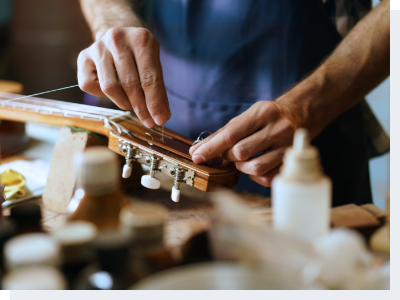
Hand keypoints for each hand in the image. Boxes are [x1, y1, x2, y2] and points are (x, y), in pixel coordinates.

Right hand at [77, 27, 170, 127]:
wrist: (119, 34)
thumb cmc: (140, 55)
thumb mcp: (154, 65)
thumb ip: (159, 89)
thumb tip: (162, 116)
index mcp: (141, 39)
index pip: (150, 78)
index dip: (155, 102)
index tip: (160, 120)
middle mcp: (117, 40)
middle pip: (130, 84)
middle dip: (141, 108)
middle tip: (148, 121)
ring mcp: (98, 47)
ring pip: (110, 87)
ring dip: (123, 102)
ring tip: (131, 104)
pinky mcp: (83, 56)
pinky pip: (90, 86)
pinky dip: (101, 95)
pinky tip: (112, 90)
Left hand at [189, 101, 303, 186]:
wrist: (300, 114)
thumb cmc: (266, 118)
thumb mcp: (246, 117)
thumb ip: (222, 134)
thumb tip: (196, 151)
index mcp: (262, 113)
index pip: (230, 135)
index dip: (210, 148)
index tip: (197, 157)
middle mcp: (278, 128)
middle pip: (240, 153)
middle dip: (229, 157)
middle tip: (229, 153)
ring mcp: (288, 145)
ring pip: (254, 168)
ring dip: (242, 167)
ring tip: (243, 159)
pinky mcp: (292, 161)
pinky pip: (266, 177)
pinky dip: (255, 175)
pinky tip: (256, 164)